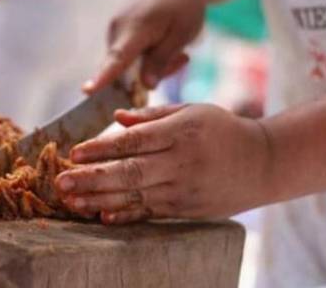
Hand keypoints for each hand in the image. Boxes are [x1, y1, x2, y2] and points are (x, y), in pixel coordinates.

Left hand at [54, 104, 275, 223]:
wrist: (264, 163)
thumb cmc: (223, 129)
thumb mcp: (192, 110)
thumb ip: (152, 116)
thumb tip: (116, 118)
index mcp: (181, 132)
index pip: (134, 141)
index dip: (102, 148)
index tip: (74, 152)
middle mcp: (182, 162)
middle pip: (129, 172)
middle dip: (91, 178)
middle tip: (61, 183)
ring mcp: (185, 189)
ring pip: (135, 196)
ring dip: (99, 199)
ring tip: (72, 200)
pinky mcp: (188, 209)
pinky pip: (150, 212)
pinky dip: (125, 215)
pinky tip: (101, 215)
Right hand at [82, 0, 242, 93]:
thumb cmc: (183, 4)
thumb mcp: (181, 34)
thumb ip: (161, 60)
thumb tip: (145, 87)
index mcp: (135, 27)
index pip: (116, 59)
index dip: (102, 78)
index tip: (87, 90)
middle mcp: (117, 28)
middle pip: (124, 69)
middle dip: (151, 74)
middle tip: (183, 59)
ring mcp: (114, 28)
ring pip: (126, 64)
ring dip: (151, 65)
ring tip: (178, 50)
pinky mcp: (115, 30)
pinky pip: (126, 55)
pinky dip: (145, 57)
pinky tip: (164, 44)